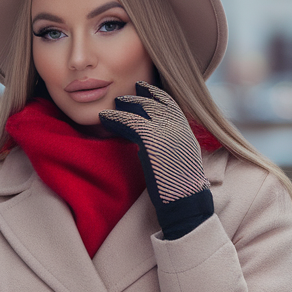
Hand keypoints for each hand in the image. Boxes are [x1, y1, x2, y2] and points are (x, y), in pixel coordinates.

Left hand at [99, 81, 213, 239]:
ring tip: (115, 102)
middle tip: (131, 87)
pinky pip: (130, 122)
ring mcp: (169, 132)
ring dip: (128, 104)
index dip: (159, 97)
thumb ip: (169, 149)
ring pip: (145, 109)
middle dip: (144, 94)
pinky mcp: (153, 140)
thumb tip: (149, 146)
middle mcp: (180, 129)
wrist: (186, 204)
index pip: (173, 107)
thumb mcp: (178, 164)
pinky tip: (104, 117)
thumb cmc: (179, 193)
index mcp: (187, 134)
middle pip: (159, 103)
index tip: (147, 90)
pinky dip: (115, 118)